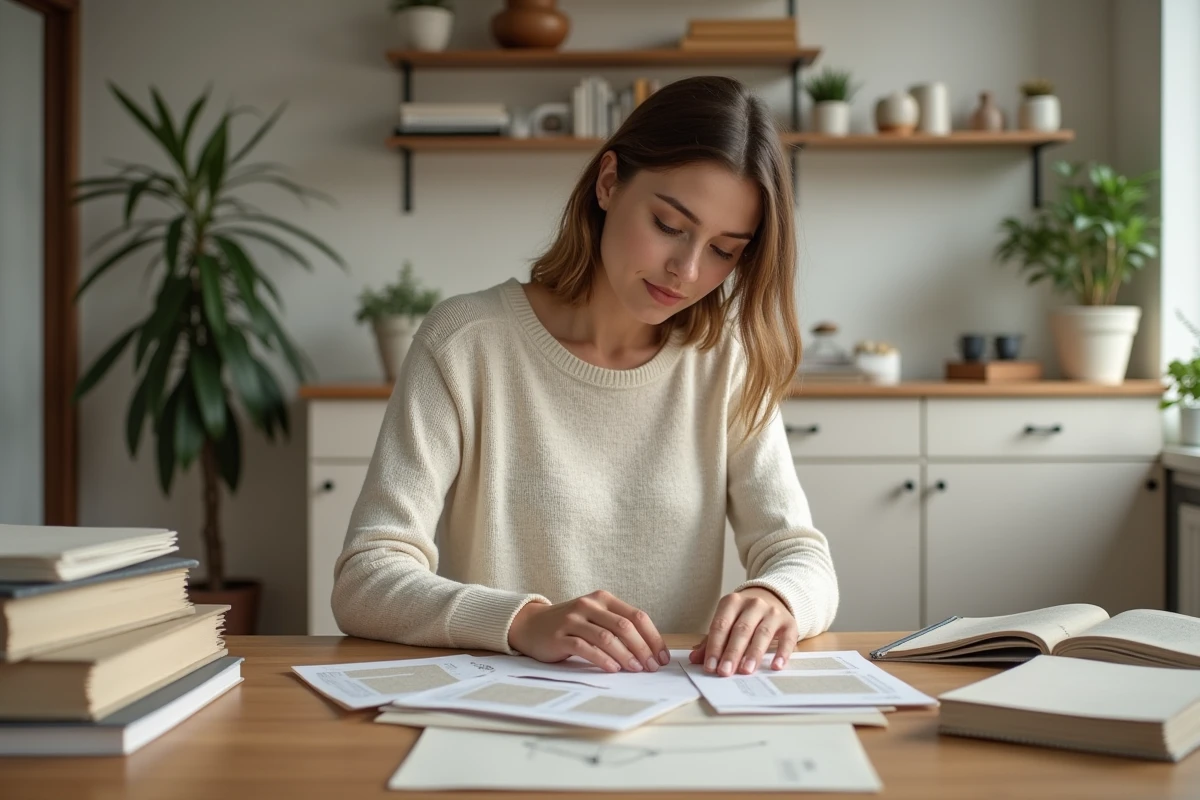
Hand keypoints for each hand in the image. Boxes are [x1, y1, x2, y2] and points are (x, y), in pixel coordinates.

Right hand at [507, 590, 669, 673]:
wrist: (531, 625)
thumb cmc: (570, 625)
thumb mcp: (595, 617)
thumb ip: (617, 627)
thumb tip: (650, 650)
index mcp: (603, 599)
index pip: (636, 616)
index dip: (653, 637)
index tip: (662, 657)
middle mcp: (589, 605)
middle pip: (624, 626)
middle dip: (642, 648)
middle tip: (652, 667)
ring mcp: (573, 619)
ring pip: (606, 638)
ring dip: (626, 656)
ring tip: (636, 669)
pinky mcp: (560, 636)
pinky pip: (586, 647)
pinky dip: (603, 659)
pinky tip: (613, 669)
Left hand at [688, 587, 797, 676]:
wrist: (773, 597)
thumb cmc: (744, 615)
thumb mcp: (727, 621)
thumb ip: (711, 640)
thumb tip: (695, 659)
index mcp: (732, 602)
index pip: (721, 625)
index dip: (714, 647)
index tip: (710, 666)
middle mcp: (753, 604)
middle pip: (741, 630)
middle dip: (732, 653)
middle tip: (725, 672)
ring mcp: (773, 612)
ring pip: (762, 634)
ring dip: (753, 654)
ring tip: (746, 671)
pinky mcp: (789, 623)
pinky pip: (787, 639)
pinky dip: (782, 653)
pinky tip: (775, 666)